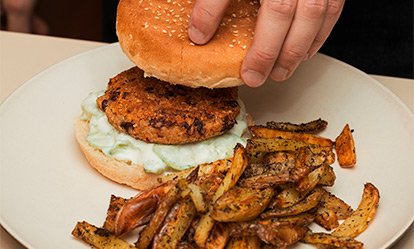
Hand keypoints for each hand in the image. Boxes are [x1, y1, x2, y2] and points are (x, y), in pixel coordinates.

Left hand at [188, 0, 344, 86]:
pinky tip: (307, 50)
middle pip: (285, 12)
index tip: (213, 46)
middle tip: (256, 76)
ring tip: (282, 71)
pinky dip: (320, 34)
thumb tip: (198, 31)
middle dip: (270, 51)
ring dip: (297, 49)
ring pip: (314, 14)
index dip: (229, 23)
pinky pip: (333, 9)